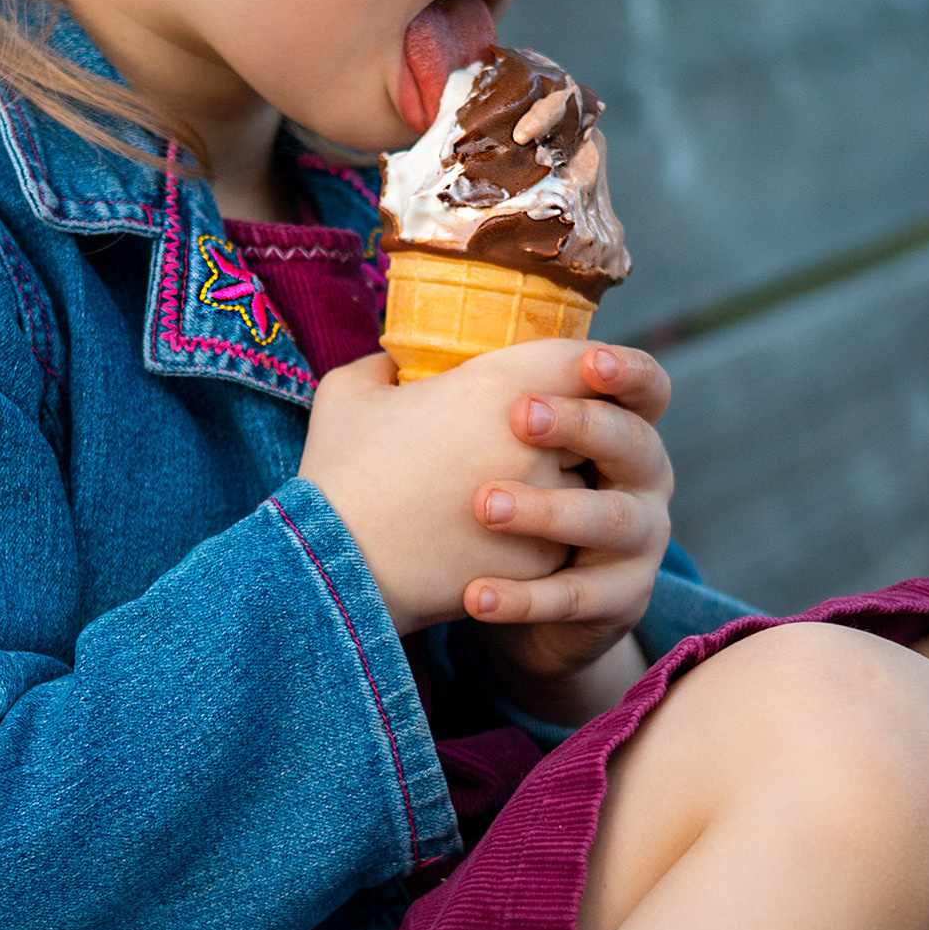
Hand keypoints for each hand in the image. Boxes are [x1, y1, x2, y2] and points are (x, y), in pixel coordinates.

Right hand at [296, 344, 579, 632]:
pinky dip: (546, 537)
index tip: (577, 371)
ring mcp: (547, 505)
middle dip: (579, 428)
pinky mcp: (545, 561)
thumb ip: (384, 364)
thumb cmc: (339, 475)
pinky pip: (566, 538)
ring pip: (587, 483)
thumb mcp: (347, 394)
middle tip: (549, 436)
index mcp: (498, 386)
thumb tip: (400, 361)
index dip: (587, 362)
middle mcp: (537, 442)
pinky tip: (509, 540)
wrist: (334, 572)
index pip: (582, 358)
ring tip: (528, 492)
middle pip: (595, 422)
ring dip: (566, 484)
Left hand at [466, 344, 674, 710]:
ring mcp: (639, 542)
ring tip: (485, 507)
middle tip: (520, 417)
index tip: (586, 359)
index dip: (624, 370)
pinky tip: (476, 595)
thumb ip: (455, 394)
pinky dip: (528, 599)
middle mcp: (643, 479)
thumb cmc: (497, 500)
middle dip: (582, 424)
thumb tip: (388, 359)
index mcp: (615, 426)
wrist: (520, 601)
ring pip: (611, 520)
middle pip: (634, 442)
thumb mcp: (485, 443)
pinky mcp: (620, 600)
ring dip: (549, 509)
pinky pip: (579, 597)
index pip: (642, 388)